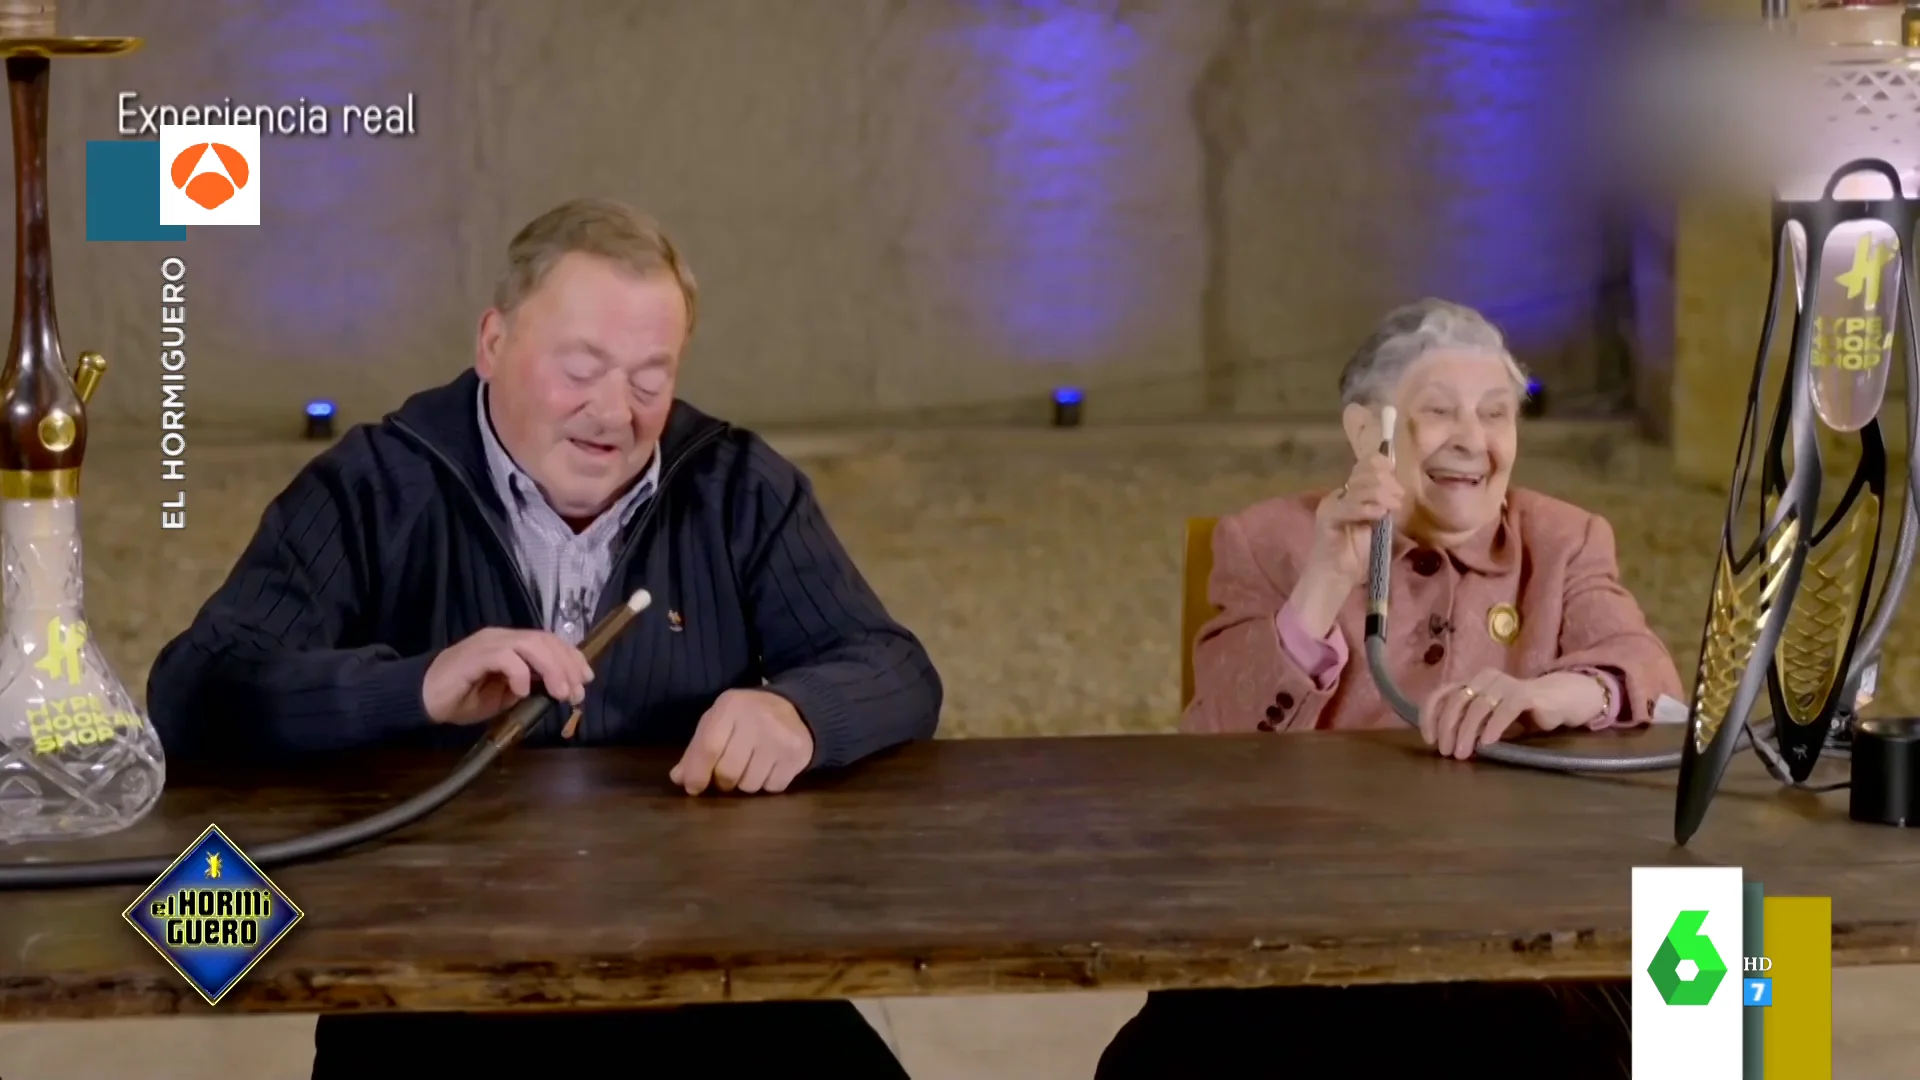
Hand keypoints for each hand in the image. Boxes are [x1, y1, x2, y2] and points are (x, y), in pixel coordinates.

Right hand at [422, 628, 591, 724]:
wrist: (425, 698)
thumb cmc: (465, 697)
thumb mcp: (507, 695)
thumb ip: (531, 686)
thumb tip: (559, 689)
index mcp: (512, 644)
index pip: (549, 641)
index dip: (571, 657)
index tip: (586, 678)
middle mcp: (502, 638)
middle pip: (544, 640)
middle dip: (567, 665)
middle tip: (576, 692)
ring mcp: (488, 644)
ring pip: (529, 644)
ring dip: (551, 669)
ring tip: (559, 693)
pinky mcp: (474, 656)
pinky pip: (504, 657)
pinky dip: (520, 673)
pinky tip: (523, 692)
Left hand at [670, 688, 814, 794]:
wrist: (795, 709)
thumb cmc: (746, 718)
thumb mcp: (718, 722)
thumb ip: (697, 748)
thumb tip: (680, 778)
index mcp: (731, 706)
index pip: (709, 747)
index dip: (698, 773)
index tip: (694, 788)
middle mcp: (757, 719)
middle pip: (728, 772)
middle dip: (723, 782)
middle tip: (726, 775)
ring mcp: (780, 737)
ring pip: (750, 785)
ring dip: (745, 783)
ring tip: (750, 767)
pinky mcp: (797, 754)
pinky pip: (772, 787)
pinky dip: (767, 784)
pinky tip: (769, 767)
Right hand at [1306, 450, 1403, 588]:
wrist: (1336, 577)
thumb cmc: (1358, 555)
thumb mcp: (1380, 526)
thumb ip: (1387, 507)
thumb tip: (1400, 489)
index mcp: (1351, 492)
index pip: (1367, 463)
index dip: (1384, 467)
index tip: (1397, 483)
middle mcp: (1340, 493)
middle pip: (1366, 471)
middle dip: (1388, 483)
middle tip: (1398, 500)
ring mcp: (1332, 504)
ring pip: (1360, 487)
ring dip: (1382, 495)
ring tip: (1392, 508)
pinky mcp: (1327, 517)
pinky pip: (1349, 506)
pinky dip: (1368, 508)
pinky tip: (1379, 516)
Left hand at [1420, 669, 1544, 759]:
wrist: (1558, 701)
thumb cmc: (1518, 712)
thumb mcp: (1487, 717)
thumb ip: (1468, 722)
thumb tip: (1444, 743)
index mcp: (1471, 682)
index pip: (1441, 694)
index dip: (1430, 716)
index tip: (1430, 740)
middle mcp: (1484, 678)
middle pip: (1456, 701)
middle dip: (1447, 728)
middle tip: (1446, 752)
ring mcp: (1504, 683)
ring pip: (1478, 706)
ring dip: (1466, 732)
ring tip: (1462, 754)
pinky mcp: (1524, 694)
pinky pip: (1504, 711)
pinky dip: (1492, 727)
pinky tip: (1486, 744)